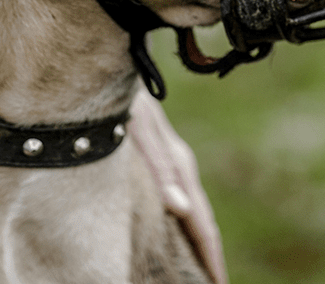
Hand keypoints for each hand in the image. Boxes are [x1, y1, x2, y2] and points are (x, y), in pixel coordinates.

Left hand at [129, 89, 227, 283]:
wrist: (114, 61)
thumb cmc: (124, 99)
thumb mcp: (139, 132)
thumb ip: (161, 169)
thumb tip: (181, 210)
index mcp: (179, 166)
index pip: (202, 223)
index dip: (210, 258)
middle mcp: (179, 166)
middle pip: (199, 220)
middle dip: (207, 255)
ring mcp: (169, 160)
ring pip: (187, 209)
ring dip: (194, 240)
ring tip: (197, 269)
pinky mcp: (155, 156)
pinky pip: (174, 197)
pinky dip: (180, 221)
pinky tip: (172, 228)